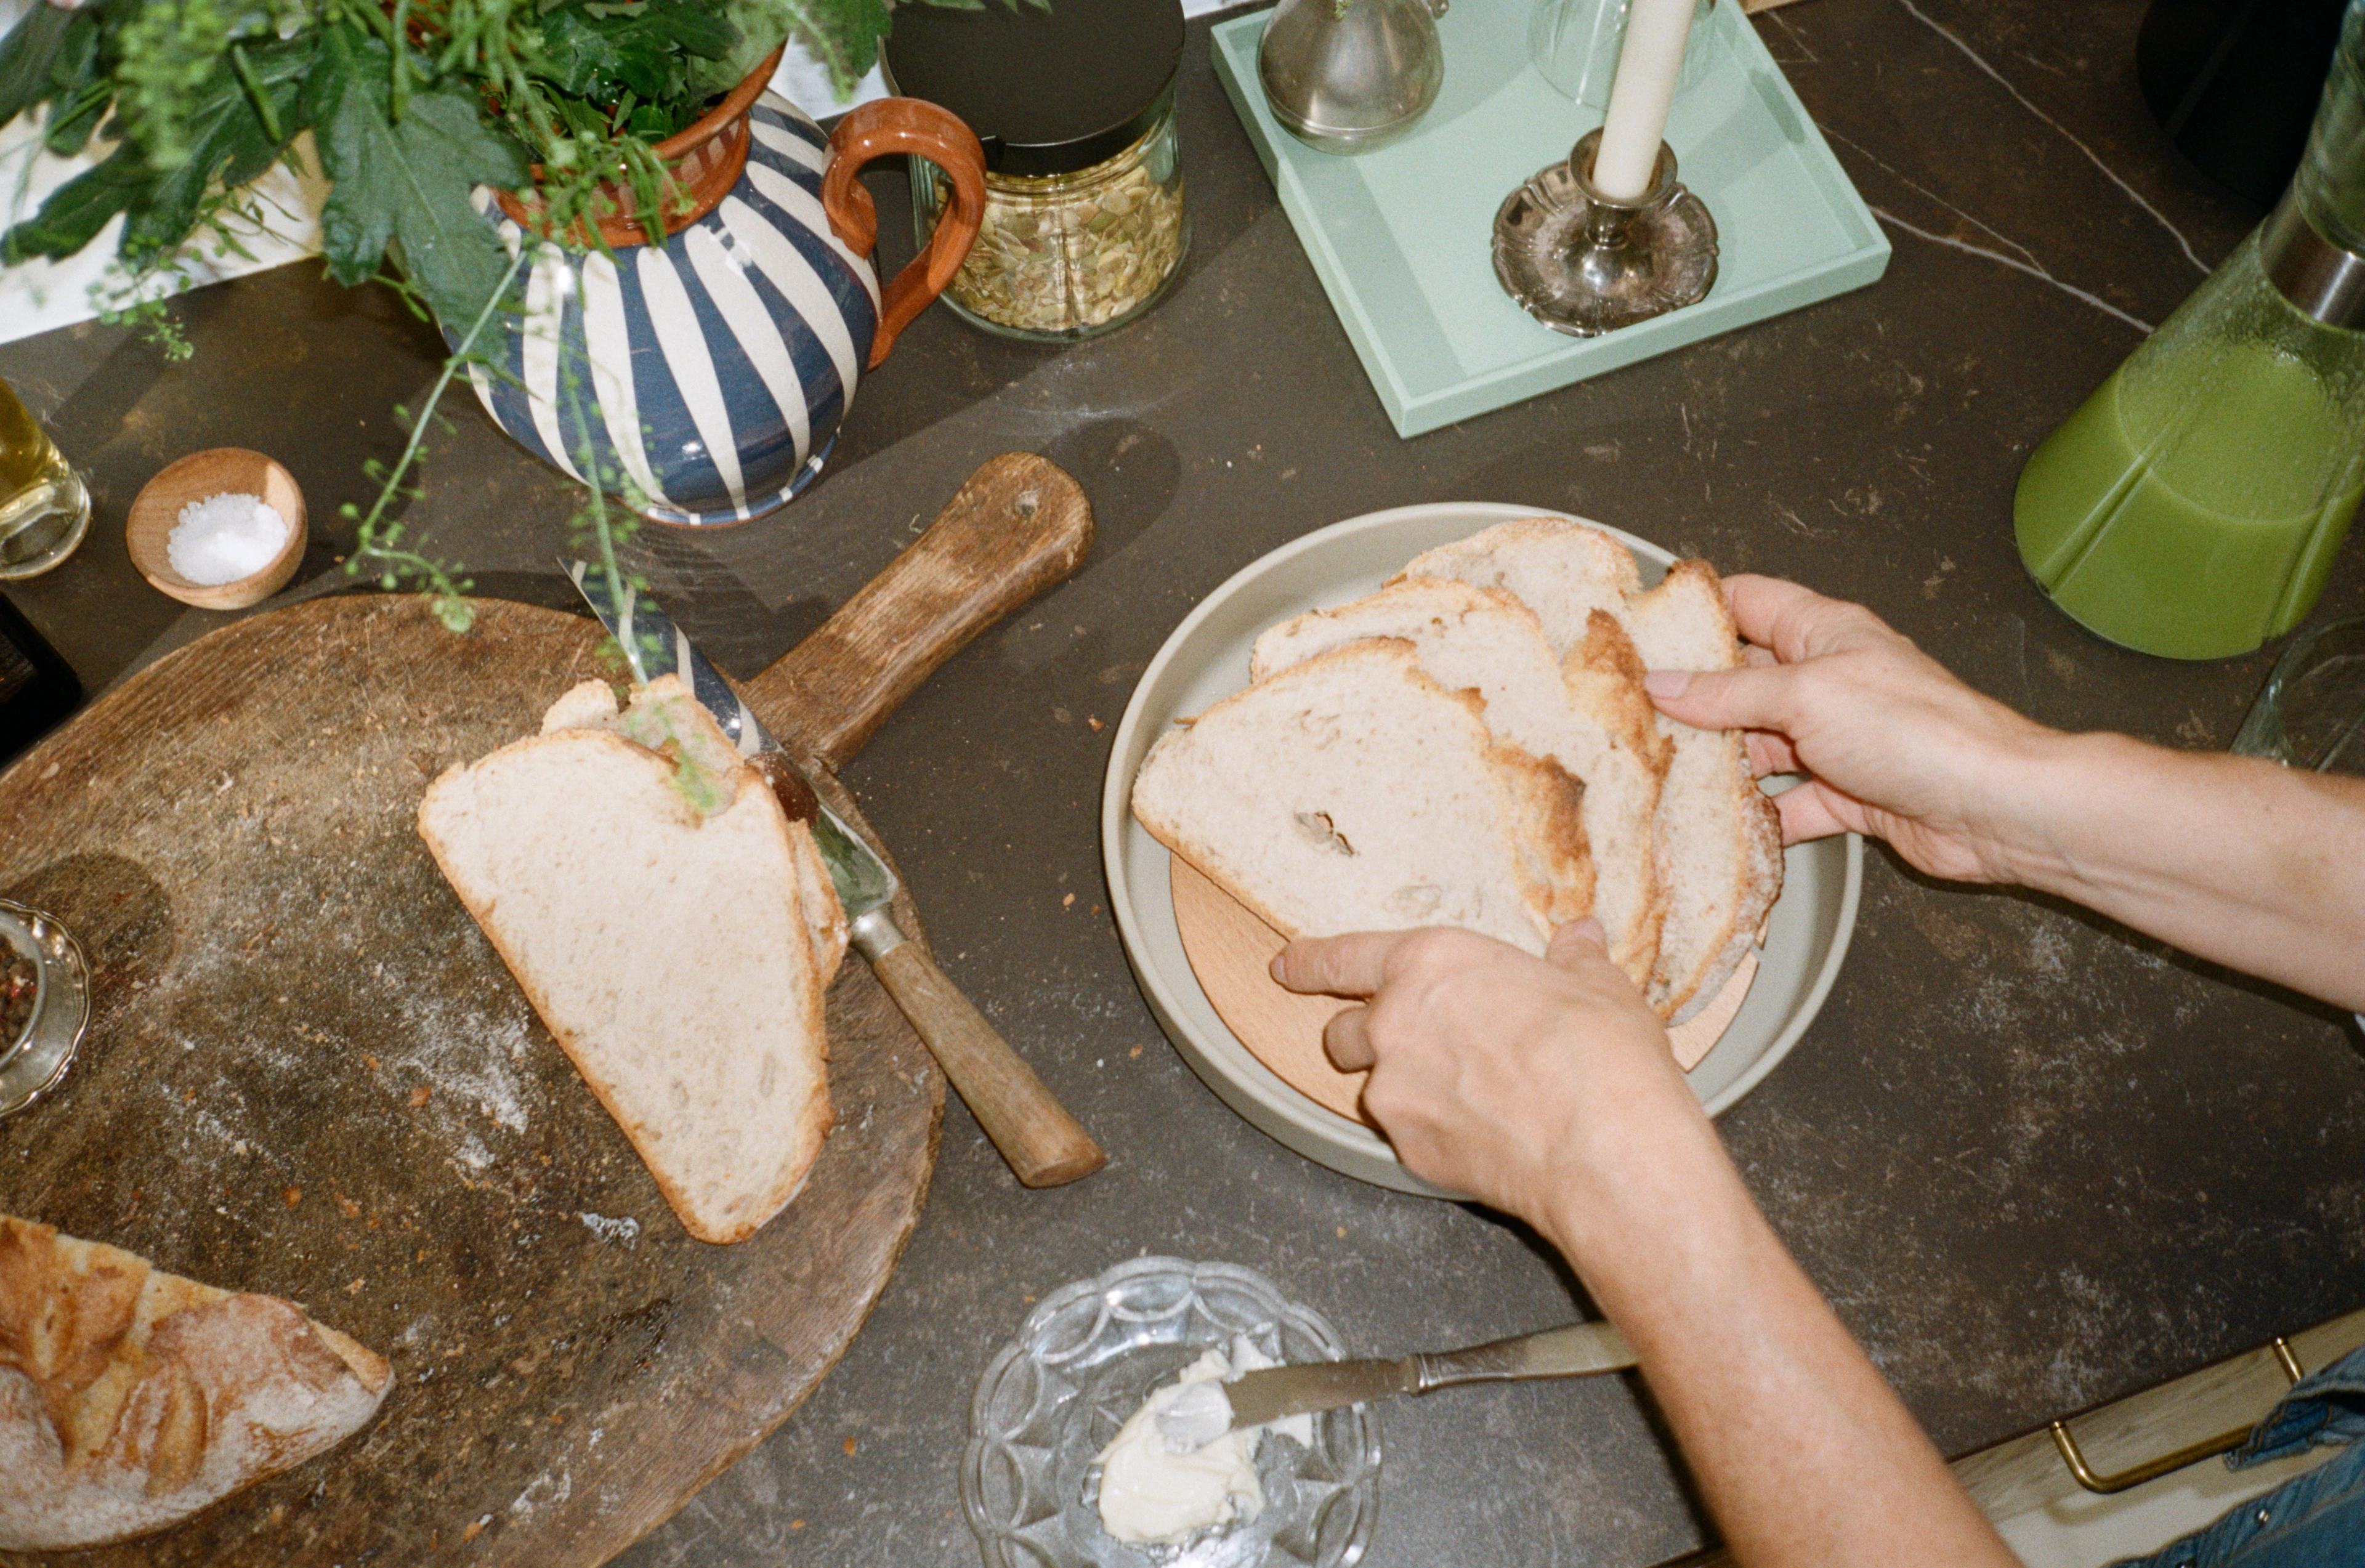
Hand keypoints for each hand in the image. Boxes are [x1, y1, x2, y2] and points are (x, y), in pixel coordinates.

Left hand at [1271, 921, 1705, 1241]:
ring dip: (1401, 1089)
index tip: (1287, 967)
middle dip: (1366, 1038)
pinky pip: (1407, 1137)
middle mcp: (1396, 1023)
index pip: (1344, 957)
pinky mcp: (1409, 1150)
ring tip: (1466, 1097)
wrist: (1603, 1144)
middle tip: (1418, 1046)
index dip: (1310, 963)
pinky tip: (1485, 1137)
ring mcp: (1395, 1092)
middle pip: (1345, 1031)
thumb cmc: (1600, 1056)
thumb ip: (1574, 962)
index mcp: (1431, 965)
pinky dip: (1434, 1135)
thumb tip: (1581, 941)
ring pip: (1372, 1089)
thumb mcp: (1596, 988)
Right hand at [1644, 575, 2057, 883]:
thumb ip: (1728, 693)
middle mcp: (1829, 681)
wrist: (1991, 805)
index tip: (1644, 622)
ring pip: (1761, 745)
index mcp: (1824, 633)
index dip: (1700, 606)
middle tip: (1630, 709)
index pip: (1750, 601)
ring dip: (1720, 762)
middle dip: (1693, 695)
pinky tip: (1721, 825)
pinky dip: (1760, 816)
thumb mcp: (1805, 695)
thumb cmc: (1916, 728)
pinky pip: (1789, 804)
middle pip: (1745, 679)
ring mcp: (1839, 740)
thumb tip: (1663, 683)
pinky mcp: (1848, 795)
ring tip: (1661, 770)